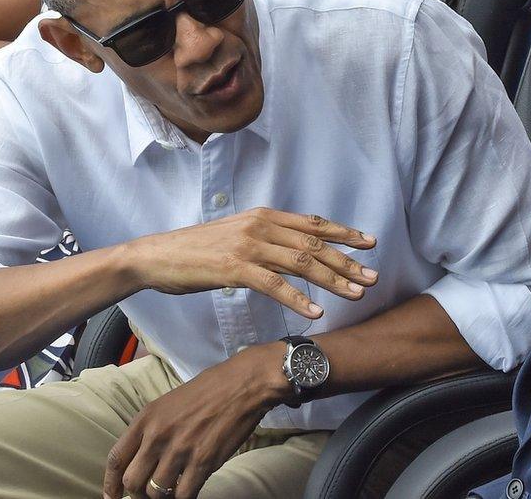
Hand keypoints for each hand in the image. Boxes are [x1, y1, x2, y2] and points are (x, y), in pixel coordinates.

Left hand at [103, 343, 288, 498]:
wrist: (243, 384)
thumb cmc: (209, 390)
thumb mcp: (170, 402)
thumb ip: (153, 429)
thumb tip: (143, 458)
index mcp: (147, 418)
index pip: (116, 459)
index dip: (110, 484)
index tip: (112, 496)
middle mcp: (158, 435)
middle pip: (132, 481)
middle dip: (139, 493)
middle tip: (150, 492)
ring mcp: (180, 450)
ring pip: (157, 492)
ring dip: (164, 496)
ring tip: (174, 488)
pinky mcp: (203, 462)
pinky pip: (184, 494)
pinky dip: (184, 497)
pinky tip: (190, 488)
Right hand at [124, 207, 377, 318]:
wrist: (157, 257)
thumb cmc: (197, 251)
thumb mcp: (237, 236)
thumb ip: (266, 239)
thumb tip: (294, 251)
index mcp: (264, 216)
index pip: (313, 223)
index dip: (343, 233)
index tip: (369, 243)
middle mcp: (260, 226)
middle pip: (314, 244)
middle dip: (348, 261)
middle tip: (373, 277)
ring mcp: (248, 246)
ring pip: (301, 262)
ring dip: (332, 280)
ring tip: (356, 294)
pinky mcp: (234, 268)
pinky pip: (274, 285)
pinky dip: (297, 300)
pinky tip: (315, 313)